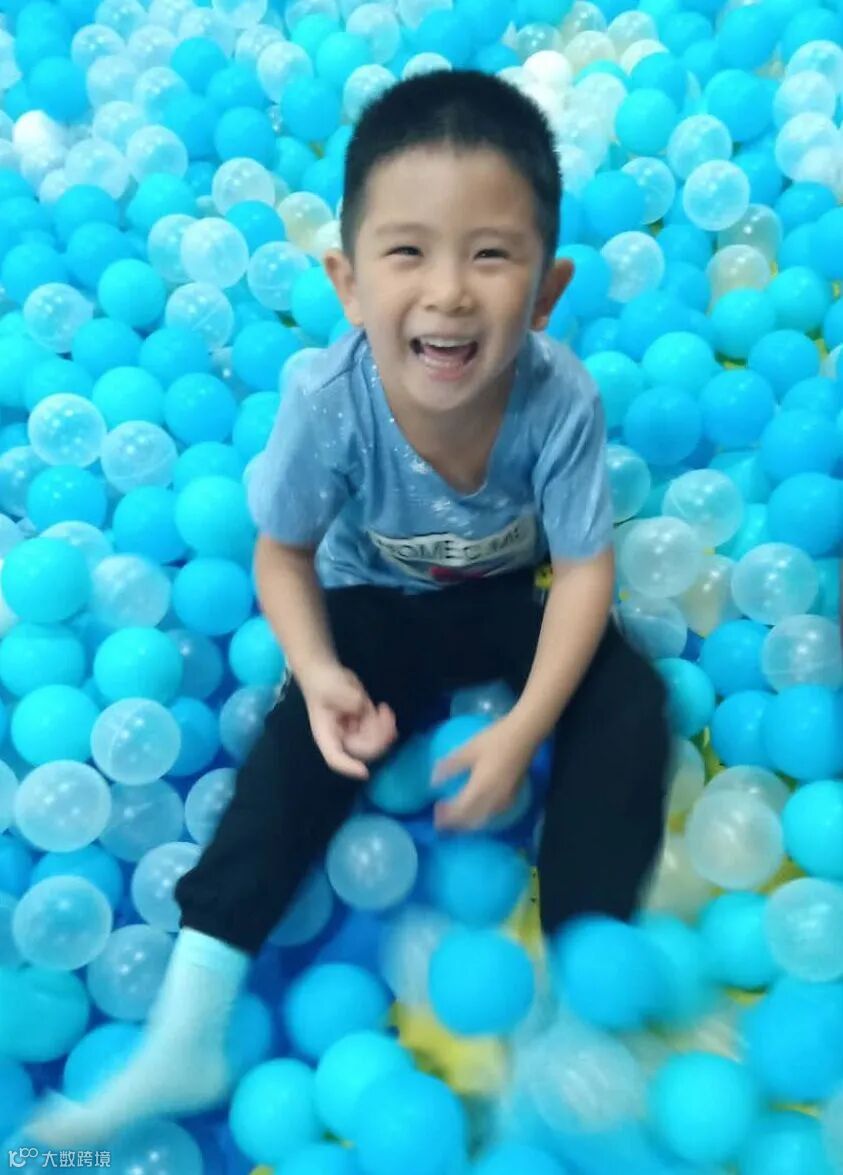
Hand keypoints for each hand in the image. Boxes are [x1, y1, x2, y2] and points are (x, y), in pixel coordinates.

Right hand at [300, 662, 396, 779]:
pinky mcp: (363, 723)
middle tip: (385, 717)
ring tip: (385, 710)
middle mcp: (340, 738)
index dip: (349, 766)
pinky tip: (384, 709)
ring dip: (384, 730)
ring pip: (374, 743)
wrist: (325, 672)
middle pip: (362, 751)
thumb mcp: (332, 688)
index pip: (335, 757)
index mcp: (326, 734)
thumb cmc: (322, 681)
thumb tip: (362, 708)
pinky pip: (379, 732)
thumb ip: (348, 699)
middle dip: (377, 739)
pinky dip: (386, 723)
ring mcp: (353, 732)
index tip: (364, 772)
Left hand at [432, 716, 535, 830]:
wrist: (524, 735)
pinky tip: (477, 810)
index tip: (435, 811)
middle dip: (455, 823)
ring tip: (456, 816)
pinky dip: (481, 818)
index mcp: (480, 790)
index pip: (459, 812)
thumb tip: (433, 781)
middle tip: (442, 818)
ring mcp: (505, 800)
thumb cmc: (494, 740)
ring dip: (468, 822)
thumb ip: (450, 766)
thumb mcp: (468, 750)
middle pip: (470, 822)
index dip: (445, 816)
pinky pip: (494, 815)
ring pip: (483, 820)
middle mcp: (493, 800)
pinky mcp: (513, 797)